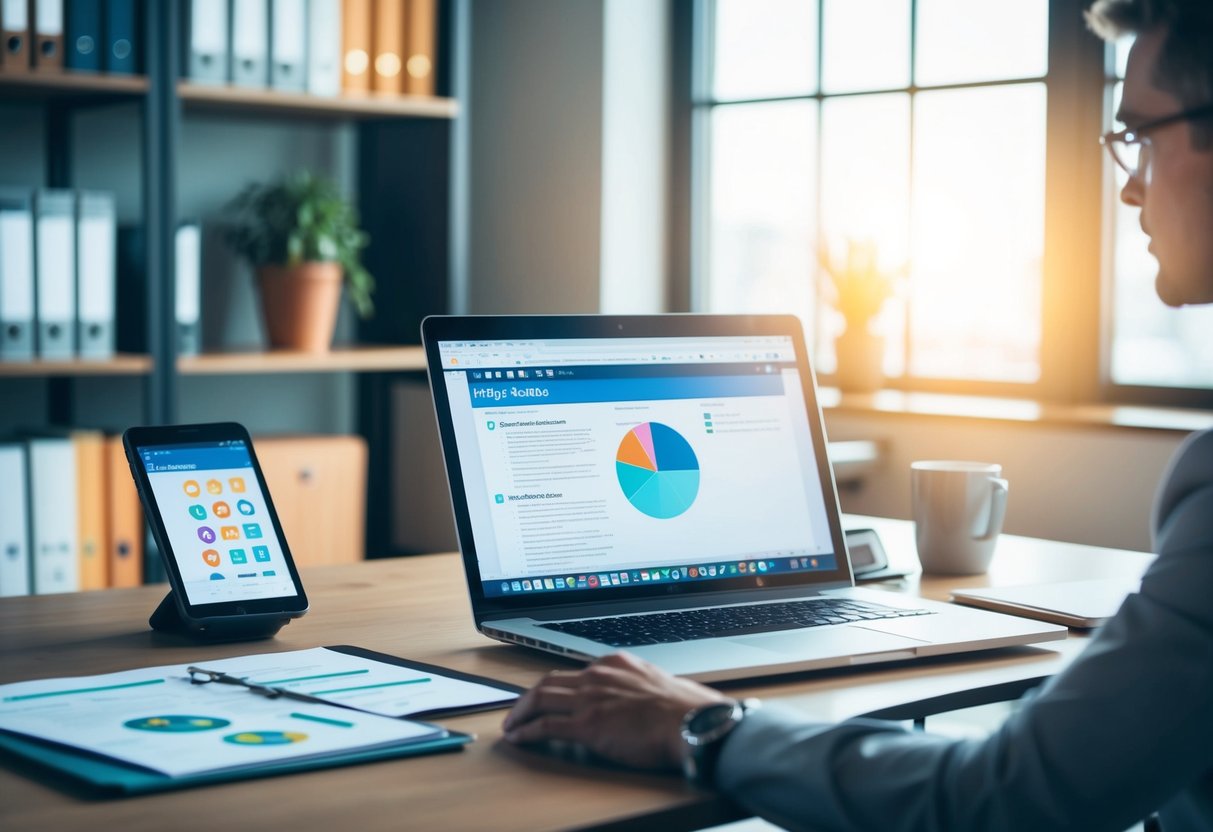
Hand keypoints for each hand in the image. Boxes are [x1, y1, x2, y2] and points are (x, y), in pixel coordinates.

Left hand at [502, 652, 728, 769]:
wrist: (693, 722)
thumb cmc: (686, 709)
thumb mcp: (658, 684)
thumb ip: (639, 687)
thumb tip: (638, 701)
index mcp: (615, 663)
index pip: (575, 672)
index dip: (557, 686)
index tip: (549, 696)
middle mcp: (598, 675)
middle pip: (550, 681)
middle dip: (529, 697)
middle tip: (518, 710)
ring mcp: (590, 698)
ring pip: (540, 698)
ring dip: (520, 713)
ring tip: (511, 725)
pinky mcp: (587, 725)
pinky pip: (546, 726)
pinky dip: (527, 732)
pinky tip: (518, 738)